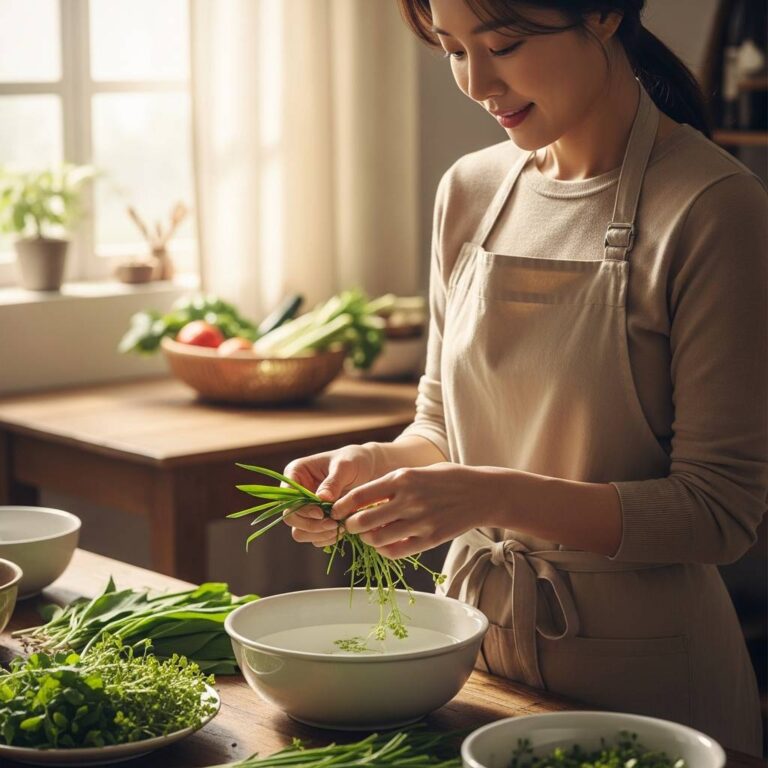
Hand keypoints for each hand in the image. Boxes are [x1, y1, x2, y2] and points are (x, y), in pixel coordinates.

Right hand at [282, 444, 379, 547]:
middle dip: (312, 525)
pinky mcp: (314, 520)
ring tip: (339, 529)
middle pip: (291, 517)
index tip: (321, 513)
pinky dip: (326, 538)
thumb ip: (333, 482)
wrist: (367, 469)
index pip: (288, 497)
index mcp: (296, 472)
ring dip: (318, 535)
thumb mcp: (345, 466)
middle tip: (334, 525)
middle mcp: (295, 492)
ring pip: (300, 531)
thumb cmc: (354, 461)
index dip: (302, 509)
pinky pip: (313, 537)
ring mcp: (304, 508)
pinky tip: (341, 531)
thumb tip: (321, 498)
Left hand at [329, 463, 498, 558]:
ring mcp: (420, 521)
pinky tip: (386, 543)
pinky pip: (395, 551)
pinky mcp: (430, 539)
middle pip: (362, 522)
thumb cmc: (446, 479)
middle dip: (351, 526)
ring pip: (376, 539)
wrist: (482, 493)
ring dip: (367, 538)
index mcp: (402, 478)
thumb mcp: (416, 472)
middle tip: (351, 525)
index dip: (342, 507)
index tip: (335, 511)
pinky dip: (384, 549)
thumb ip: (391, 485)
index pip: (359, 496)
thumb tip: (361, 500)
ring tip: (369, 534)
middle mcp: (408, 500)